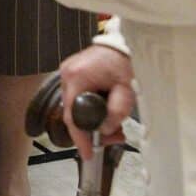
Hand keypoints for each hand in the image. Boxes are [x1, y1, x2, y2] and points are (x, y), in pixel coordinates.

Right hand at [58, 43, 136, 160]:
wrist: (124, 43)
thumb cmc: (126, 61)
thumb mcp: (127, 90)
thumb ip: (116, 111)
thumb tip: (106, 129)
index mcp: (77, 77)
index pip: (72, 117)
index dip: (80, 138)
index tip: (87, 152)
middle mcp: (67, 74)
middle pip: (73, 113)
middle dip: (92, 130)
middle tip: (113, 137)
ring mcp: (68, 72)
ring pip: (75, 106)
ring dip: (92, 119)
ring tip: (114, 125)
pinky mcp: (73, 72)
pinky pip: (77, 96)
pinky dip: (89, 107)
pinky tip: (104, 110)